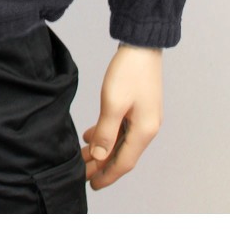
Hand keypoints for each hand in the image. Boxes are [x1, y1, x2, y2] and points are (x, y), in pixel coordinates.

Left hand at [81, 42, 162, 189]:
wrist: (142, 45)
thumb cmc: (129, 71)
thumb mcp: (113, 103)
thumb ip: (106, 132)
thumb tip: (99, 156)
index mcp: (144, 131)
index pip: (123, 162)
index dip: (107, 175)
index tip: (91, 184)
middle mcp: (147, 128)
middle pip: (122, 154)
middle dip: (102, 165)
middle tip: (82, 172)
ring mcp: (145, 117)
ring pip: (121, 141)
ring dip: (103, 149)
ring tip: (83, 155)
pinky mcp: (139, 107)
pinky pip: (122, 129)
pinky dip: (107, 134)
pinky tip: (91, 133)